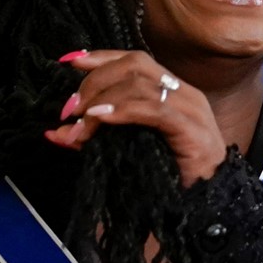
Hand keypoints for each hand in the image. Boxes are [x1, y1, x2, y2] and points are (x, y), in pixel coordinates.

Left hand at [43, 51, 226, 186]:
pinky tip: (101, 118)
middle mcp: (183, 92)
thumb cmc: (169, 178)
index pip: (134, 59)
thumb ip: (93, 138)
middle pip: (134, 64)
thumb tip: (54, 133)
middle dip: (95, 81)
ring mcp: (190, 108)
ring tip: (81, 121)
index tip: (69, 62)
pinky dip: (123, 109)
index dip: (100, 56)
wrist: (207, 205)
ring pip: (140, 83)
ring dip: (102, 99)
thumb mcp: (124, 150)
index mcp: (172, 91)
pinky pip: (153, 109)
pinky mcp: (190, 128)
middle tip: (70, 108)